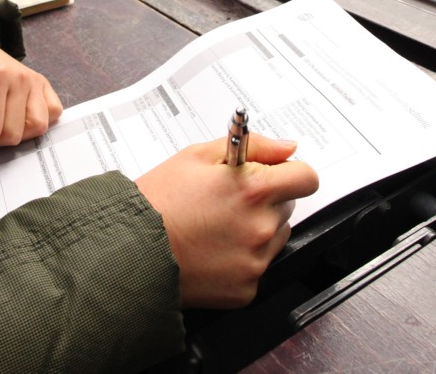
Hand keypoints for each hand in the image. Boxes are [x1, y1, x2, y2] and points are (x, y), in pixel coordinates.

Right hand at [136, 133, 318, 308]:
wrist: (129, 249)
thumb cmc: (158, 201)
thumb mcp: (198, 156)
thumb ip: (254, 147)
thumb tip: (288, 148)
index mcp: (254, 190)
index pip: (306, 177)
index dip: (290, 172)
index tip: (275, 175)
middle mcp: (261, 227)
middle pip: (287, 206)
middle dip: (265, 199)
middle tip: (227, 200)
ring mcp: (255, 262)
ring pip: (275, 237)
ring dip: (256, 229)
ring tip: (216, 226)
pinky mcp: (246, 290)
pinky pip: (257, 266)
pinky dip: (241, 259)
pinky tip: (212, 250)